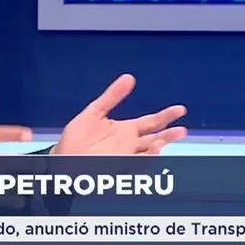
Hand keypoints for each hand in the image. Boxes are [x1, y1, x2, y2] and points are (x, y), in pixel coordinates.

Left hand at [51, 74, 185, 154]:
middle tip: (182, 129)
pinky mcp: (116, 167)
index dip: (166, 116)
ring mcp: (124, 156)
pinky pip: (134, 164)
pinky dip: (142, 159)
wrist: (62, 155)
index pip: (151, 122)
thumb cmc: (77, 136)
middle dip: (169, 134)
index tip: (180, 109)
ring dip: (156, 147)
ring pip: (147, 153)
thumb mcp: (95, 111)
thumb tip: (129, 77)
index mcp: (125, 130)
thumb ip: (112, 96)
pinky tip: (146, 151)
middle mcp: (129, 144)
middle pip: (155, 139)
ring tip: (162, 140)